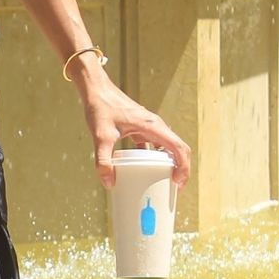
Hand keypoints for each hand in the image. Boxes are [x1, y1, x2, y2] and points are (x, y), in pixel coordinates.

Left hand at [75, 68, 191, 191]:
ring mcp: (149, 126)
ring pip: (167, 147)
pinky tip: (144, 169)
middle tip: (174, 189)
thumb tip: (109, 183)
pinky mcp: (140, 127)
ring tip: (163, 181)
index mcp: (153, 126)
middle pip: (177, 149)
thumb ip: (103, 160)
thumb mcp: (101, 136)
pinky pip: (154, 145)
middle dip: (180, 169)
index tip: (178, 183)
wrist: (95, 89)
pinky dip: (154, 158)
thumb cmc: (101, 107)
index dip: (183, 167)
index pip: (178, 148)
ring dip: (169, 164)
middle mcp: (155, 125)